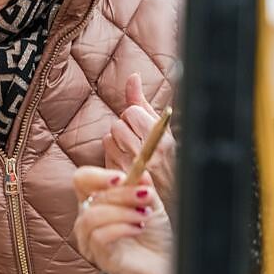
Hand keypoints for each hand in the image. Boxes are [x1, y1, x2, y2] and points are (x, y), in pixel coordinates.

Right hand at [72, 165, 172, 273]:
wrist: (164, 268)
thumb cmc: (153, 237)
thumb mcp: (151, 206)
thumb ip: (143, 188)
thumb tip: (140, 171)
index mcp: (96, 202)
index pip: (82, 179)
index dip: (98, 175)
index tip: (122, 178)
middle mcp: (87, 219)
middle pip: (92, 196)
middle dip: (123, 194)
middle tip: (146, 197)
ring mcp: (89, 239)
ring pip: (92, 216)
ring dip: (123, 212)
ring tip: (144, 216)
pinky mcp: (98, 257)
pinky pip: (99, 236)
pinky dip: (121, 228)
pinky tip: (138, 228)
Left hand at [104, 74, 174, 202]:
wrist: (166, 197)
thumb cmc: (161, 159)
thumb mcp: (157, 128)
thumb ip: (141, 102)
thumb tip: (133, 77)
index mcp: (165, 138)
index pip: (132, 111)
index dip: (133, 119)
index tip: (141, 130)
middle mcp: (153, 152)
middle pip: (119, 123)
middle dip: (123, 130)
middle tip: (135, 143)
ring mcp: (137, 167)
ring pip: (110, 137)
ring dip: (116, 143)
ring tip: (130, 153)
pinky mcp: (123, 177)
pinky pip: (106, 153)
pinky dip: (111, 154)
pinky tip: (123, 162)